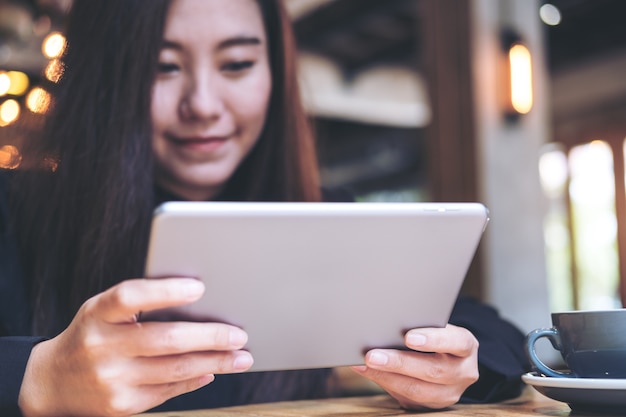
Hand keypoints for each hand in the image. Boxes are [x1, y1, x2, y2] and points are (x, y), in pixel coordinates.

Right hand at [18, 278, 252, 416]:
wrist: (50, 382)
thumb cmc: (91, 334)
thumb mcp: (102, 311)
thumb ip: (140, 303)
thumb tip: (198, 300)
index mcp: (97, 314)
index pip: (131, 297)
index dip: (166, 291)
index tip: (200, 288)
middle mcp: (101, 346)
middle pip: (165, 339)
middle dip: (210, 337)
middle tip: (239, 334)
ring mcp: (111, 380)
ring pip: (175, 369)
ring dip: (215, 362)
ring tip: (241, 357)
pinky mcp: (121, 406)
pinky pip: (169, 390)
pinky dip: (196, 379)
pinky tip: (213, 370)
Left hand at [351, 324, 478, 409]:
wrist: (445, 359)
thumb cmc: (434, 337)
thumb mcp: (434, 328)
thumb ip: (418, 327)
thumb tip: (383, 324)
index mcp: (466, 346)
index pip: (456, 342)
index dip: (433, 339)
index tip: (408, 337)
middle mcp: (464, 372)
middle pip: (433, 370)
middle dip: (399, 362)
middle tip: (372, 355)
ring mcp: (450, 393)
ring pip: (419, 390)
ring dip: (387, 377)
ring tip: (365, 365)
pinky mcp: (433, 405)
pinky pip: (407, 398)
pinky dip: (384, 383)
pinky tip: (368, 372)